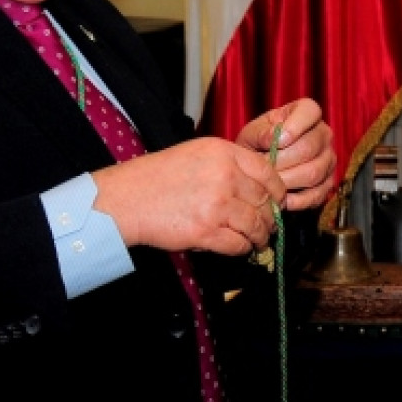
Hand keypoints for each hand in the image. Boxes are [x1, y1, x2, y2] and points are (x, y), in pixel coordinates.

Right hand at [92, 136, 283, 254]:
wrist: (124, 200)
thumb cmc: (155, 178)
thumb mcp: (195, 154)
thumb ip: (227, 164)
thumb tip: (258, 186)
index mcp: (223, 152)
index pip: (268, 172)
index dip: (277, 190)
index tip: (277, 201)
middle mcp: (224, 176)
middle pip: (265, 201)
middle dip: (270, 217)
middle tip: (268, 226)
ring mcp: (216, 204)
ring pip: (256, 225)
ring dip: (260, 236)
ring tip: (257, 240)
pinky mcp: (205, 231)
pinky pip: (238, 244)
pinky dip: (242, 249)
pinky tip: (238, 247)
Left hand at [238, 98, 335, 211]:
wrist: (261, 165)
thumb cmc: (257, 144)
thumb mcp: (252, 133)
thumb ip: (260, 133)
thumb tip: (272, 139)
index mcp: (307, 112)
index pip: (310, 112)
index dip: (293, 127)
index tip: (276, 142)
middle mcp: (324, 134)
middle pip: (308, 148)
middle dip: (281, 162)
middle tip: (262, 169)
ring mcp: (329, 160)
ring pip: (313, 173)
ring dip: (286, 182)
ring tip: (268, 183)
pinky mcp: (328, 184)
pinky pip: (317, 194)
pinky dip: (297, 200)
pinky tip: (280, 199)